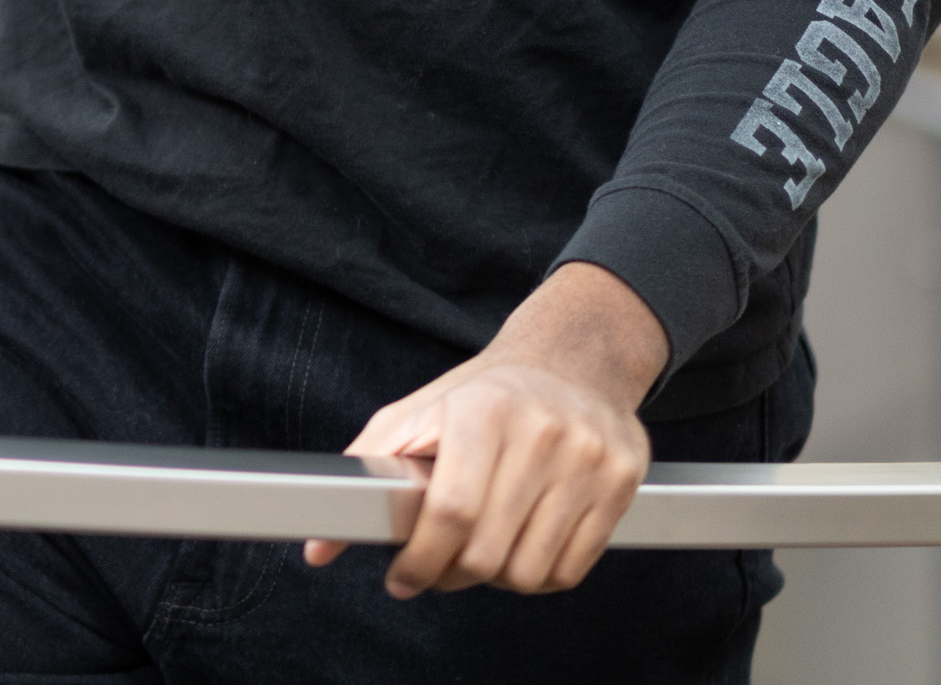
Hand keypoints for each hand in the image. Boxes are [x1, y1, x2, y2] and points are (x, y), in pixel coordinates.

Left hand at [302, 261, 666, 598]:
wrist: (572, 360)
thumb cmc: (482, 397)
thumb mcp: (417, 414)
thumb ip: (366, 474)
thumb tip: (318, 550)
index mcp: (483, 410)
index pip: (452, 512)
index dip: (422, 559)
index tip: (403, 577)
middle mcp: (542, 430)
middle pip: (489, 552)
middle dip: (452, 575)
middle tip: (438, 569)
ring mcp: (589, 457)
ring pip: (531, 571)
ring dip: (497, 581)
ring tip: (481, 553)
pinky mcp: (622, 481)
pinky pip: (572, 570)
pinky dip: (539, 577)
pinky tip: (521, 550)